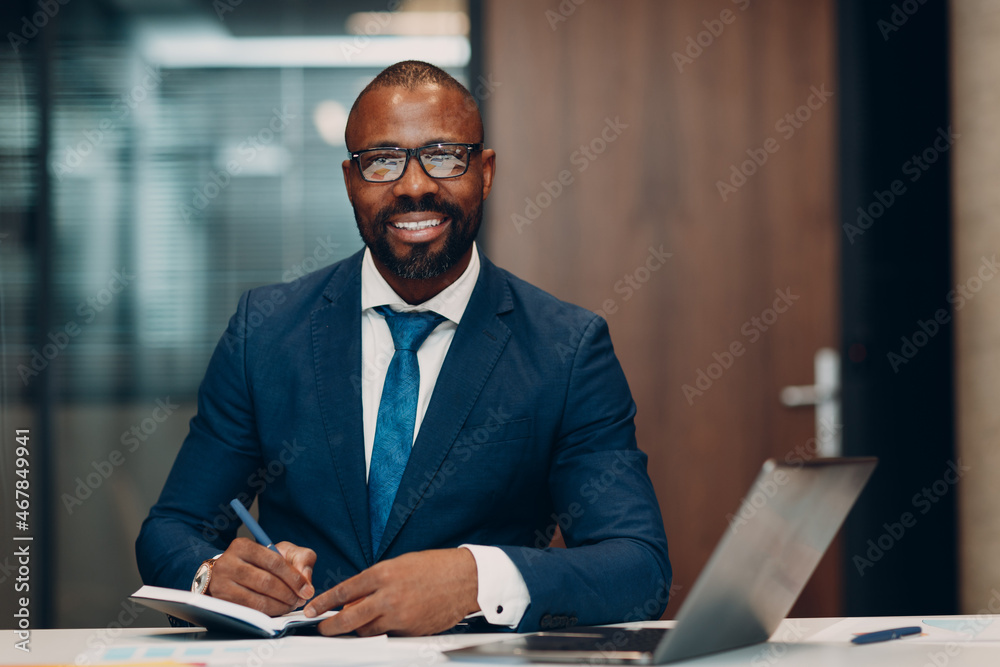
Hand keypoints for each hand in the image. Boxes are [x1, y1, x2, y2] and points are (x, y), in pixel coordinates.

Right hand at [207, 537, 315, 615]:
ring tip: (291, 605)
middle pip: (266, 582)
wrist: (229, 574)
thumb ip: (301, 558)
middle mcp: (228, 563)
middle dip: (288, 594)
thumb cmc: (259, 562)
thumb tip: (306, 581)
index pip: (274, 561)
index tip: (307, 590)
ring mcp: (222, 584)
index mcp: (243, 546)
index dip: (294, 578)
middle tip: (300, 600)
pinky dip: (268, 613)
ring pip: (258, 600)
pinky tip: (278, 610)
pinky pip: (250, 612)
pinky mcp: (222, 603)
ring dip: (280, 606)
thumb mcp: (281, 551)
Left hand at [304, 548, 478, 635]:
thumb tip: (354, 598)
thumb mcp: (400, 565)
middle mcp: (389, 596)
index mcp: (384, 573)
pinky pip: (388, 635)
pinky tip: (383, 625)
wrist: (465, 579)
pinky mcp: (411, 630)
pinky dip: (382, 632)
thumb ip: (376, 582)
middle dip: (331, 626)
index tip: (313, 609)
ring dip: (357, 630)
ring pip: (367, 631)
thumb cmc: (435, 567)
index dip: (324, 602)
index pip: (344, 591)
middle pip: (349, 618)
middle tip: (322, 628)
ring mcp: (400, 615)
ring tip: (354, 626)